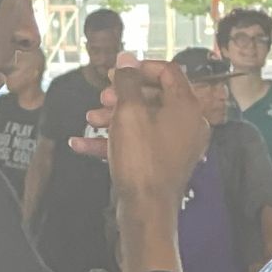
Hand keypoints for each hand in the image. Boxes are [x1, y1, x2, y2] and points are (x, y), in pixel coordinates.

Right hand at [75, 54, 209, 200]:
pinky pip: (140, 144)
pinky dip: (116, 140)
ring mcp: (177, 146)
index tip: (117, 71)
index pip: (168, 71)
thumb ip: (126, 81)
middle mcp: (187, 125)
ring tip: (91, 119)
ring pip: (144, 121)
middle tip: (102, 97)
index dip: (140, 66)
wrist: (146, 213)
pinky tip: (83, 143)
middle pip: (154, 96)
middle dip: (123, 95)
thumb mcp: (128, 112)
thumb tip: (125, 58)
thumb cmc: (142, 162)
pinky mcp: (163, 164)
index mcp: (186, 107)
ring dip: (114, 117)